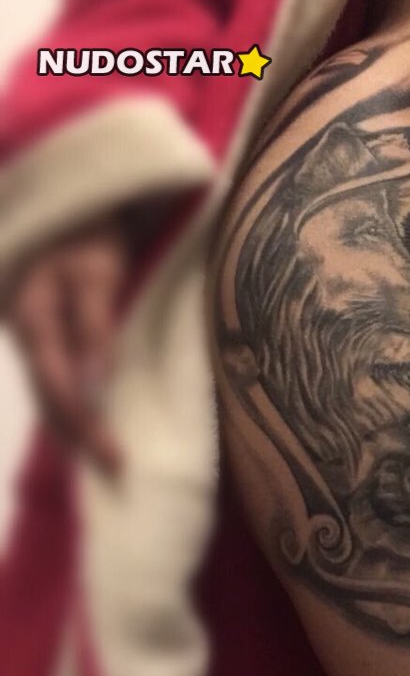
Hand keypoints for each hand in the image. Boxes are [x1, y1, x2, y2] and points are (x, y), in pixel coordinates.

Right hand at [6, 222, 128, 475]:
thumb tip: (93, 385)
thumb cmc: (90, 231)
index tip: (116, 460)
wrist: (75, 203)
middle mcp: (27, 333)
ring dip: (72, 425)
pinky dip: (72, 401)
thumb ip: (92, 326)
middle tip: (115, 472)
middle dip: (79, 437)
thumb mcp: (96, 273)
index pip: (58, 391)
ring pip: (49, 389)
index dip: (85, 428)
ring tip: (102, 457)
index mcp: (34, 322)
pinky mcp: (48, 328)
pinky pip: (56, 374)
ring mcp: (33, 331)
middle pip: (49, 398)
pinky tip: (90, 417)